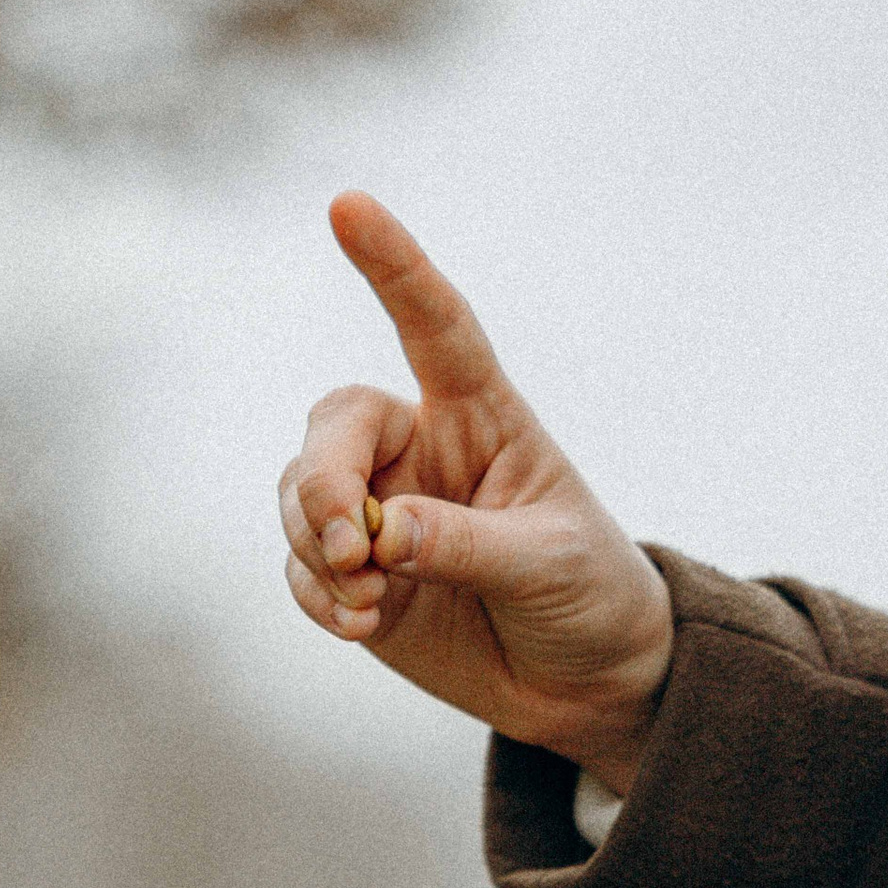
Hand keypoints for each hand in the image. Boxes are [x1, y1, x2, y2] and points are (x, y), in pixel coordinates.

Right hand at [278, 193, 673, 792]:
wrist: (583, 681)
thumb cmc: (587, 595)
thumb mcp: (546, 564)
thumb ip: (465, 545)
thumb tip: (384, 535)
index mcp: (481, 417)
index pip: (434, 325)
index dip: (392, 265)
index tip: (346, 206)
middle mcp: (421, 451)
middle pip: (333, 428)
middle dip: (323, 485)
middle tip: (352, 548)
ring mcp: (382, 514)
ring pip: (300, 499)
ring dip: (315, 547)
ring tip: (367, 601)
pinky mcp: (356, 578)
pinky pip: (300, 569)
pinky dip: (316, 596)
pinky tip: (360, 625)